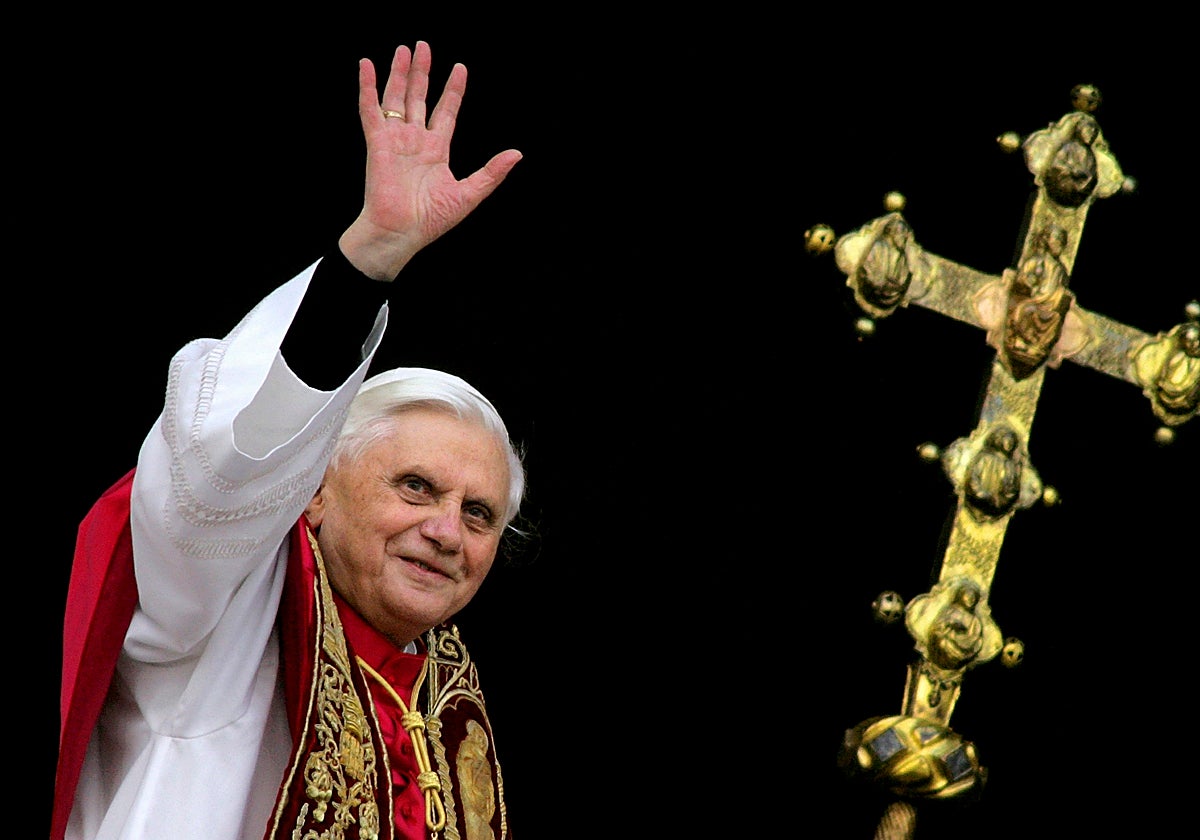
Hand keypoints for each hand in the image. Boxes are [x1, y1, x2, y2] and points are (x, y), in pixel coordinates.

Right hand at [339, 41, 522, 279]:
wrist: (400, 233)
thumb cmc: (430, 220)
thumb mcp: (469, 194)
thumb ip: (491, 172)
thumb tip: (517, 153)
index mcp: (436, 150)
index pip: (446, 111)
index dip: (452, 90)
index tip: (460, 68)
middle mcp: (415, 141)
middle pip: (419, 97)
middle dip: (422, 72)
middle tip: (423, 46)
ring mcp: (395, 140)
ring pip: (397, 98)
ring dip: (399, 73)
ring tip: (405, 48)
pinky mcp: (377, 143)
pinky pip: (370, 110)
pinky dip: (368, 87)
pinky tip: (367, 65)